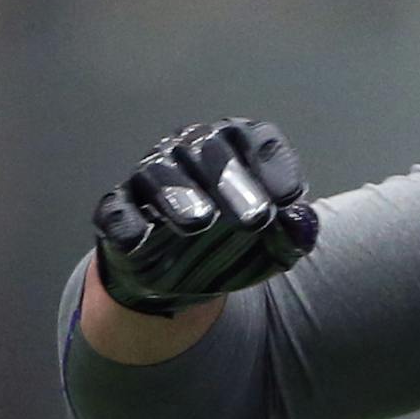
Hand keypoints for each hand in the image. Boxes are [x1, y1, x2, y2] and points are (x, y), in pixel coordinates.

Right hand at [92, 119, 319, 315]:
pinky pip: (117, 209)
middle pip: (209, 150)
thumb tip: (302, 224)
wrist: (185, 278)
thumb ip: (293, 235)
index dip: (274, 166)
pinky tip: (140, 241)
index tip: (291, 198)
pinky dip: (128, 224)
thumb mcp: (274, 246)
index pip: (257, 140)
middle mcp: (191, 152)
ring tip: (200, 223)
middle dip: (232, 181)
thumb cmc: (236, 244)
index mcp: (236, 148)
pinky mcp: (118, 207)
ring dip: (180, 195)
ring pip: (159, 172)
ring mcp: (151, 177)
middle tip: (256, 218)